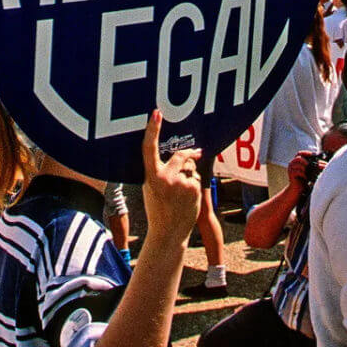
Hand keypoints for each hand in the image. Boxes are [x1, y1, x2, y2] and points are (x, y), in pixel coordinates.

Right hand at [140, 111, 201, 247]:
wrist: (169, 232)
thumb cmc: (158, 208)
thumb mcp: (150, 187)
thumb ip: (159, 169)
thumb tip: (181, 153)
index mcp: (151, 176)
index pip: (149, 148)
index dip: (152, 130)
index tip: (156, 113)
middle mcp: (166, 178)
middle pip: (182, 155)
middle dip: (188, 155)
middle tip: (196, 153)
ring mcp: (182, 183)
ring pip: (192, 167)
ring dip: (191, 174)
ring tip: (183, 193)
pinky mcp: (195, 189)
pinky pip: (197, 178)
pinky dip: (195, 183)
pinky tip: (189, 198)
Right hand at [286, 150, 312, 187]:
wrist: (297, 188)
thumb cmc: (304, 179)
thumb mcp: (308, 170)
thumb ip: (310, 165)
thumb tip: (320, 162)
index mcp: (296, 161)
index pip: (299, 153)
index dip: (306, 153)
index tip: (314, 155)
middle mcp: (292, 164)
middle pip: (298, 158)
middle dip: (305, 161)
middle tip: (309, 164)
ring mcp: (291, 169)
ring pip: (297, 164)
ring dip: (304, 167)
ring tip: (307, 171)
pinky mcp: (291, 174)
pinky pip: (297, 171)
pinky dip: (303, 174)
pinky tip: (306, 177)